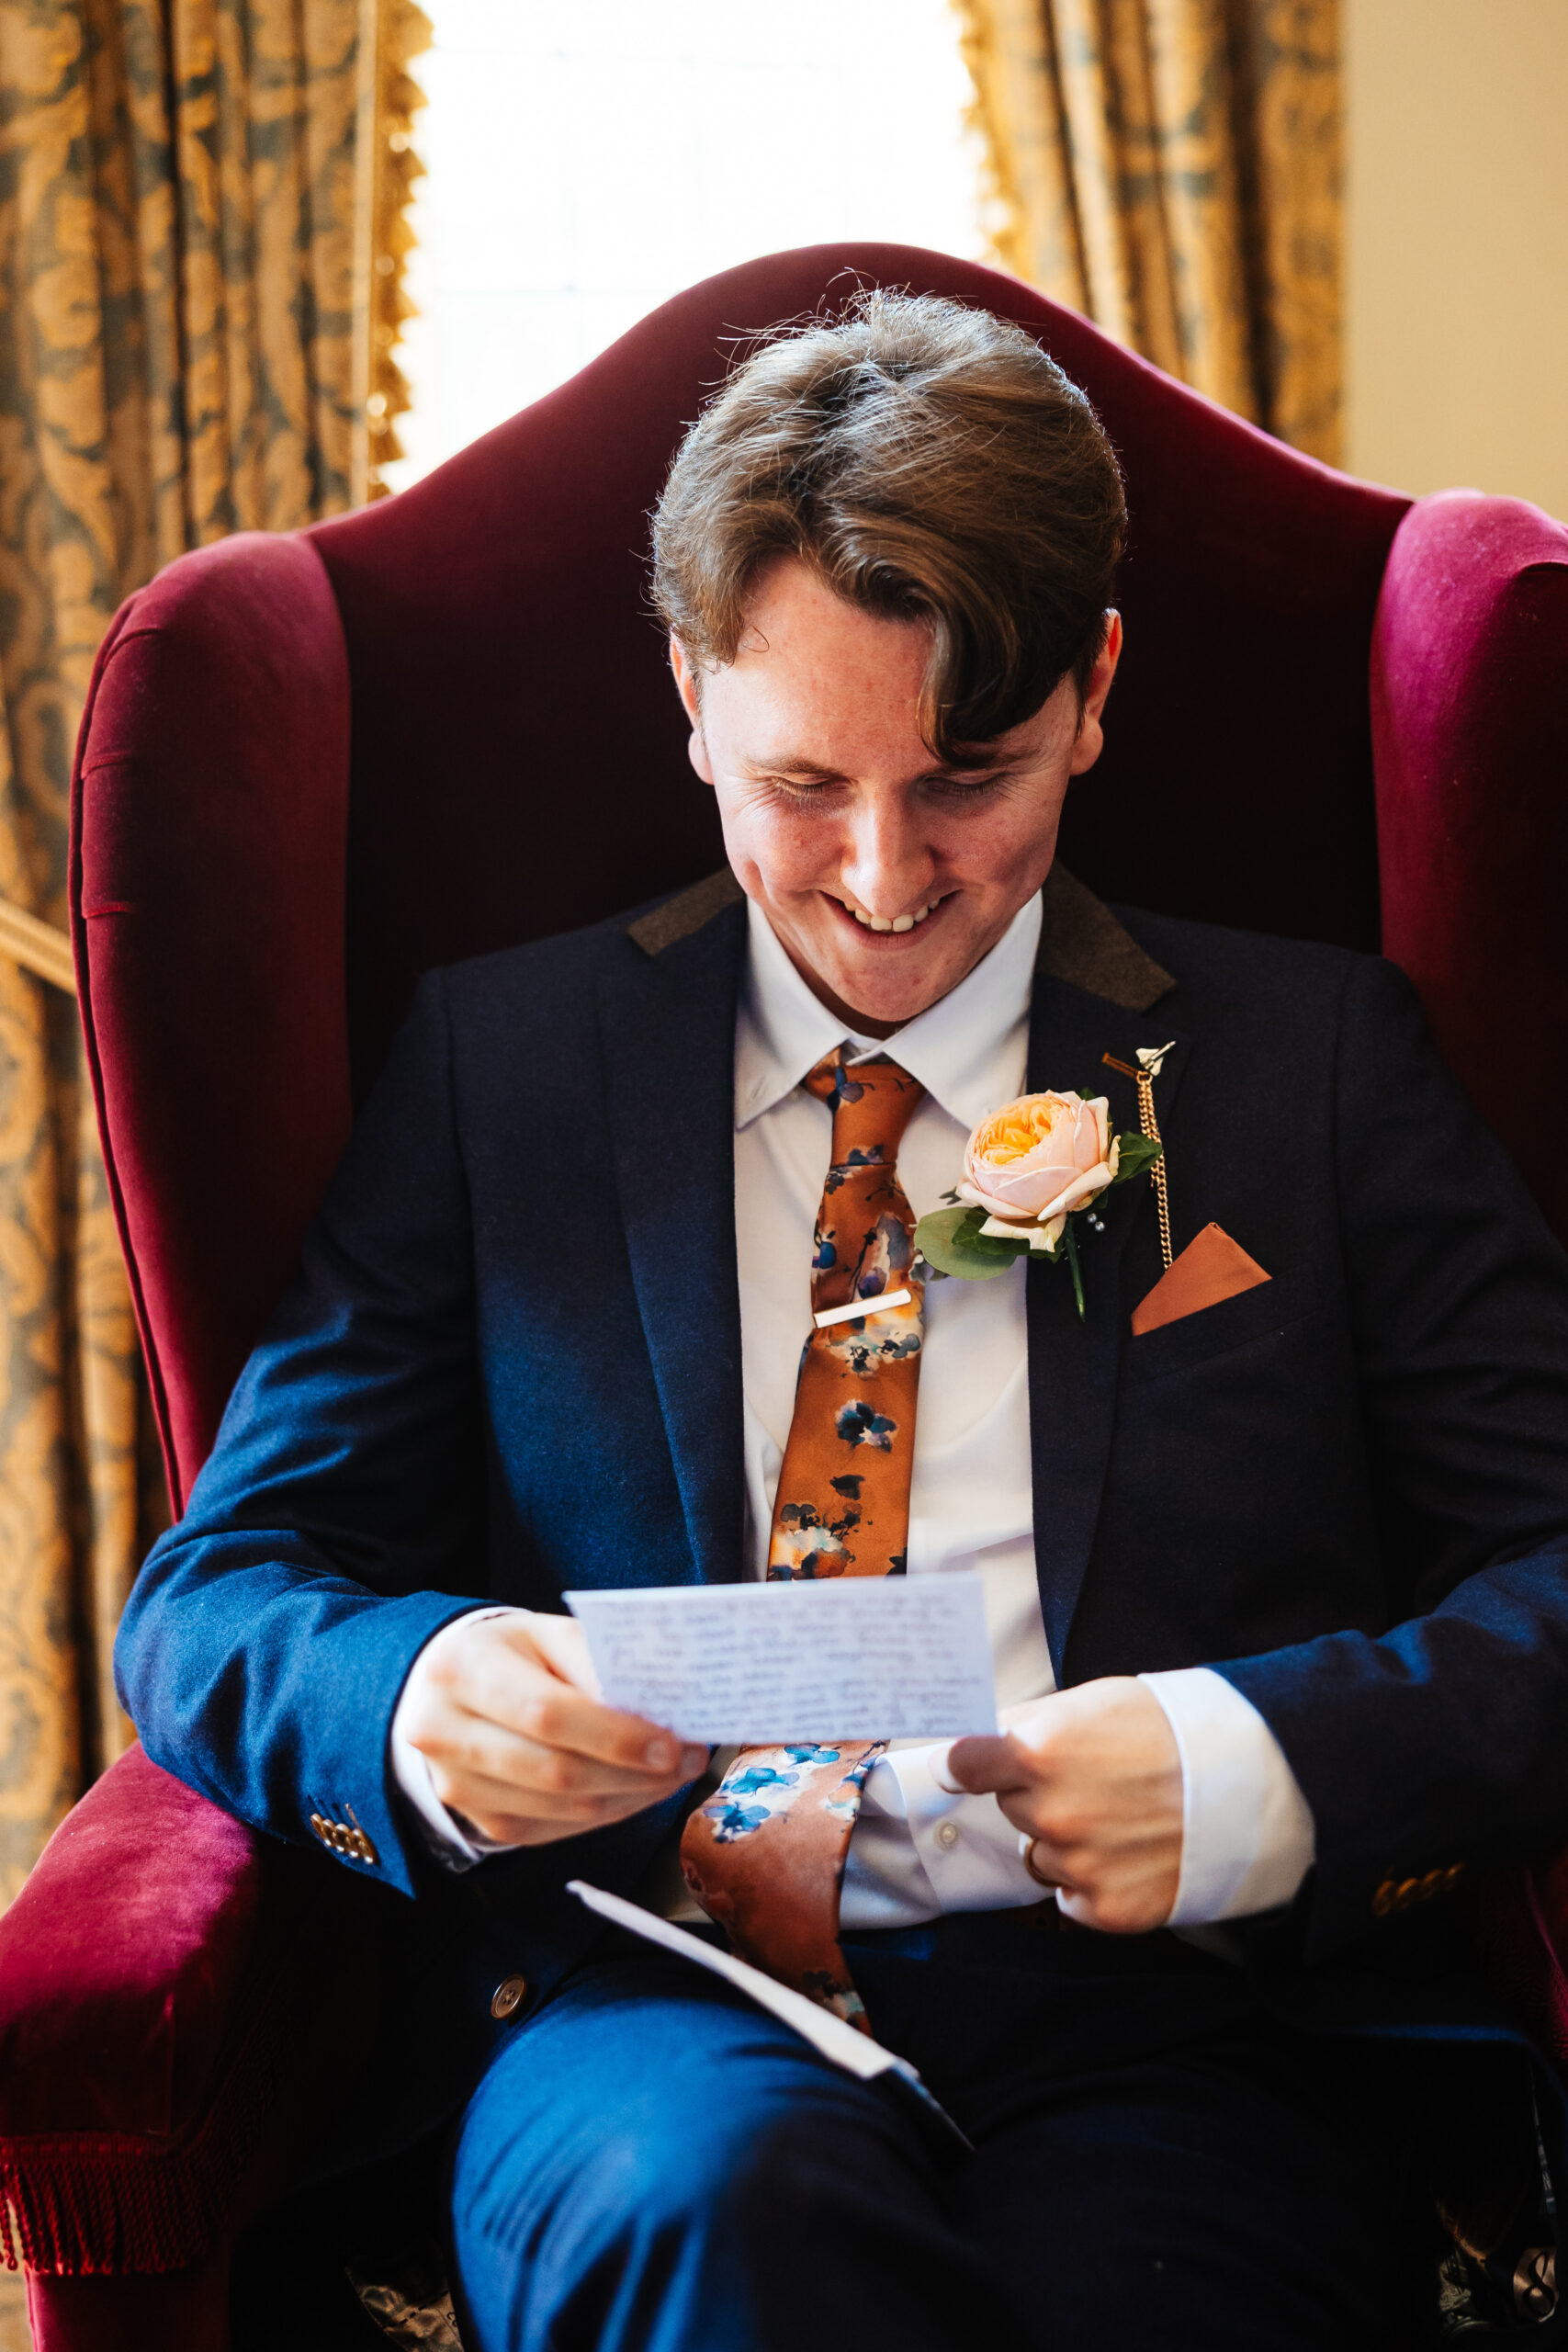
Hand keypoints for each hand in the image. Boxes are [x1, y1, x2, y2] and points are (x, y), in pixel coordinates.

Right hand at [399, 1610, 707, 1846]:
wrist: (446, 1688)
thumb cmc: (511, 1654)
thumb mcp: (548, 1634)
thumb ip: (597, 1661)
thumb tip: (664, 1702)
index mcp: (463, 1669)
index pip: (547, 1714)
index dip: (615, 1736)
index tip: (673, 1744)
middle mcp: (444, 1731)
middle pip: (554, 1772)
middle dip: (633, 1774)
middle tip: (687, 1763)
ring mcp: (455, 1785)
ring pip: (558, 1809)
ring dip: (628, 1797)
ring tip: (671, 1776)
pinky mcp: (475, 1820)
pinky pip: (552, 1830)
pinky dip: (604, 1814)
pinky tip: (634, 1792)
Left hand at [944, 1677, 1182, 1933]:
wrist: (1252, 1781)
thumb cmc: (1172, 1729)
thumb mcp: (1094, 1700)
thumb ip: (1032, 1724)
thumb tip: (981, 1741)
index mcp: (1039, 1752)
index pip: (964, 1765)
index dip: (964, 1764)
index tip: (960, 1769)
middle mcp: (1052, 1813)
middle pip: (1012, 1808)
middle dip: (1039, 1795)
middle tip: (1094, 1780)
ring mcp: (1080, 1865)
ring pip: (1042, 1855)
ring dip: (1067, 1841)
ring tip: (1122, 1817)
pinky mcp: (1109, 1908)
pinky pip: (1072, 1897)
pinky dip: (1093, 1881)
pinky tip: (1132, 1855)